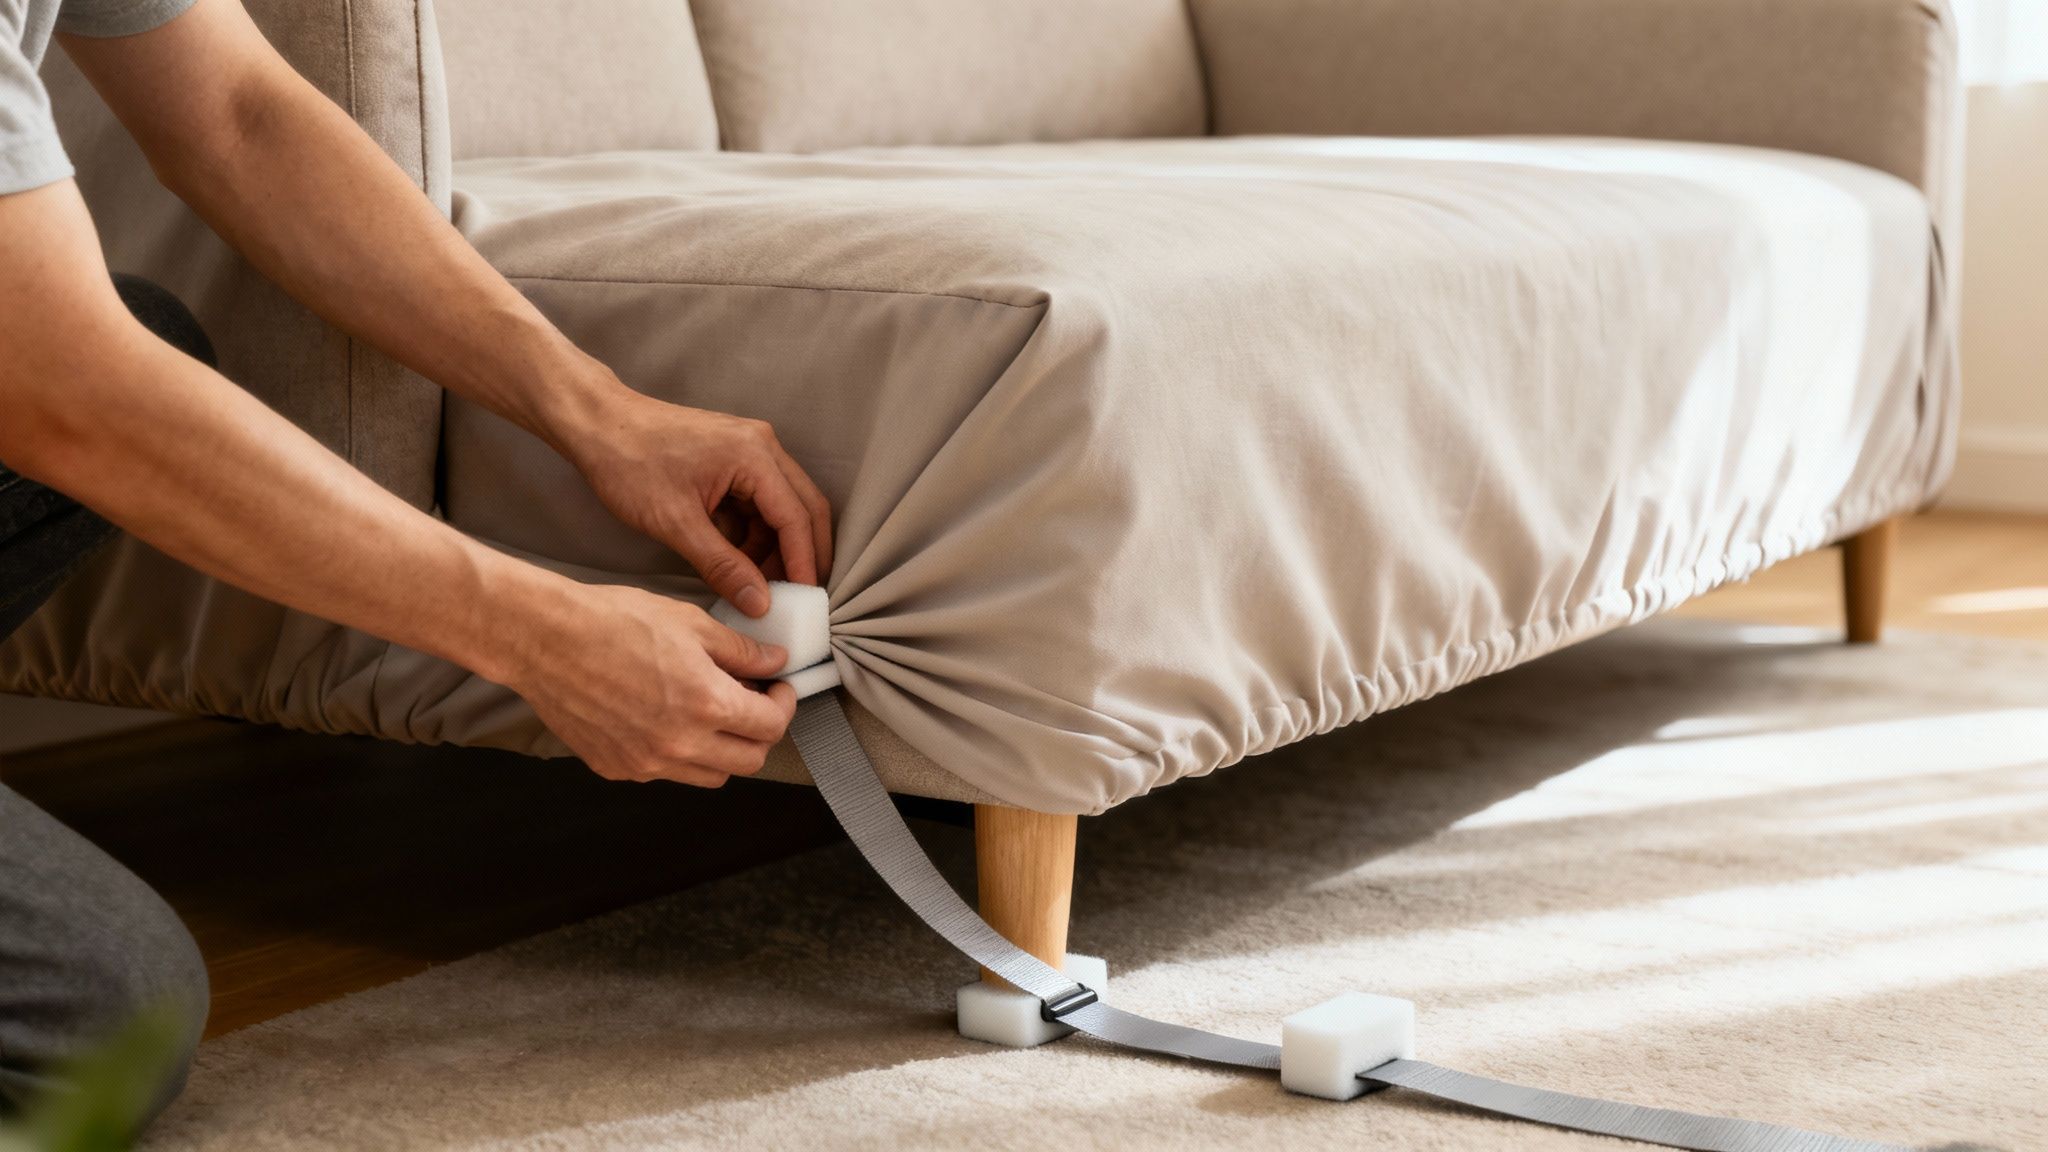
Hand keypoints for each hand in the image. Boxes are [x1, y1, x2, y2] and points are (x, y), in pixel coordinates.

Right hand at [505, 582, 798, 785]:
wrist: (545, 639)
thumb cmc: (612, 622)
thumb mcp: (690, 623)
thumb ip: (740, 650)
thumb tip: (775, 661)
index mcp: (707, 704)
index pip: (771, 726)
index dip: (784, 704)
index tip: (778, 688)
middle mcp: (680, 744)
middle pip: (749, 761)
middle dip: (761, 732)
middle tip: (754, 702)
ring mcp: (647, 763)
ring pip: (711, 775)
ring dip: (724, 749)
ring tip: (712, 712)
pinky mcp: (618, 768)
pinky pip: (667, 773)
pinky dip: (680, 753)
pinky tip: (667, 718)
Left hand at [560, 383, 833, 617]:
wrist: (596, 425)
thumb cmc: (629, 464)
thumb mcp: (676, 523)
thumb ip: (722, 565)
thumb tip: (759, 603)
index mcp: (754, 455)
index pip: (796, 516)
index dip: (805, 562)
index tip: (806, 600)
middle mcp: (762, 446)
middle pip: (804, 507)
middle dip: (803, 554)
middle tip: (799, 597)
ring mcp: (749, 449)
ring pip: (782, 507)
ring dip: (774, 546)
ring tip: (755, 584)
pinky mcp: (733, 458)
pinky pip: (758, 501)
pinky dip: (753, 533)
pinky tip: (735, 559)